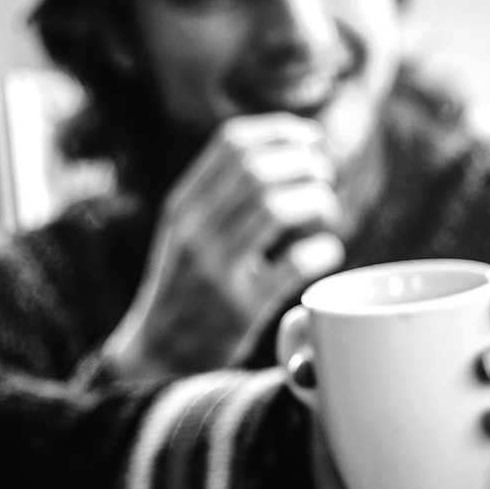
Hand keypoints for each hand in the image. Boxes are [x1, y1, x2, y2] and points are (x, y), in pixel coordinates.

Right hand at [107, 115, 346, 380]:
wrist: (160, 356)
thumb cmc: (189, 290)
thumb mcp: (189, 233)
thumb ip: (224, 195)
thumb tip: (290, 151)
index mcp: (183, 205)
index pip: (233, 142)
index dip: (283, 131)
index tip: (313, 142)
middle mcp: (195, 230)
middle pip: (259, 168)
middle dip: (306, 164)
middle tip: (327, 181)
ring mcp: (216, 269)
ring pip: (277, 207)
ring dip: (318, 202)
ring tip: (329, 216)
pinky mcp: (241, 308)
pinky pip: (295, 264)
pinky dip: (324, 250)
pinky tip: (328, 252)